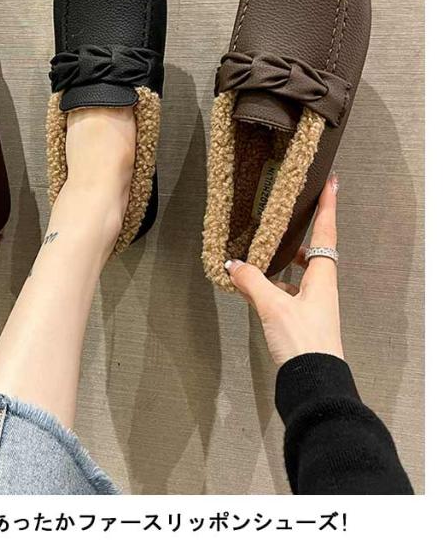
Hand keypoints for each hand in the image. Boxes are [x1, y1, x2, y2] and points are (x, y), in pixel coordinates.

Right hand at [225, 173, 342, 366]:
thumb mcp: (273, 306)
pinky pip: (285, 293)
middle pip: (311, 252)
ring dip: (279, 264)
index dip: (328, 207)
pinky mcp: (301, 321)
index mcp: (322, 278)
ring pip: (296, 274)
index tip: (331, 182)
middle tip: (284, 218)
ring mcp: (312, 305)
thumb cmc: (302, 341)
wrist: (313, 382)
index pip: (325, 233)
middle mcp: (320, 288)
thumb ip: (252, 282)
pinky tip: (251, 289)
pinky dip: (270, 286)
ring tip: (255, 255)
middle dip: (297, 235)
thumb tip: (233, 264)